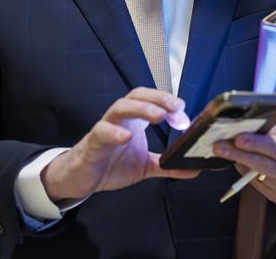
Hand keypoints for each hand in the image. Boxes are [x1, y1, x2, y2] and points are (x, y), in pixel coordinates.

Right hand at [43, 87, 197, 201]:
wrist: (82, 179)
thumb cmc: (111, 164)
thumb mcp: (145, 166)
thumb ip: (167, 165)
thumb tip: (193, 169)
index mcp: (134, 120)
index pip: (152, 100)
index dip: (168, 102)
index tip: (183, 113)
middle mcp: (120, 119)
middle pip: (137, 96)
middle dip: (158, 98)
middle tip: (176, 107)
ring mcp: (105, 129)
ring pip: (120, 107)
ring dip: (141, 108)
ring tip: (158, 116)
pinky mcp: (92, 144)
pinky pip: (101, 132)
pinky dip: (113, 132)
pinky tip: (126, 137)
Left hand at [212, 117, 275, 204]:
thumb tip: (261, 134)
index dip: (258, 144)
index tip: (239, 138)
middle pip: (265, 166)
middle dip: (240, 155)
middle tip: (219, 146)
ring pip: (258, 176)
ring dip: (241, 162)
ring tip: (228, 149)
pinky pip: (257, 184)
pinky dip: (247, 171)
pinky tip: (244, 160)